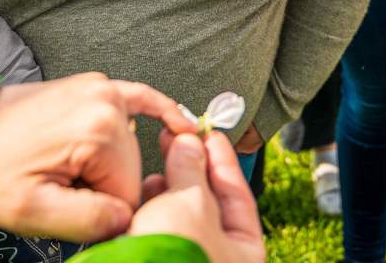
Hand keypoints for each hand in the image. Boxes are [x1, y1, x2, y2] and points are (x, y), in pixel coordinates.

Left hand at [0, 73, 198, 242]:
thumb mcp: (33, 212)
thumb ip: (90, 220)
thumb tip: (127, 218)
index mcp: (98, 132)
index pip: (126, 195)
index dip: (99, 211)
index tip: (65, 206)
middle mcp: (107, 103)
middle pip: (128, 171)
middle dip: (99, 189)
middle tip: (56, 188)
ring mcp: (102, 90)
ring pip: (127, 150)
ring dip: (103, 168)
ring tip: (63, 168)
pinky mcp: (94, 87)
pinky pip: (142, 97)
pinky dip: (163, 110)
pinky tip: (183, 125)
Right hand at [126, 130, 264, 262]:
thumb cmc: (172, 259)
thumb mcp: (188, 202)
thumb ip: (191, 169)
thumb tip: (189, 145)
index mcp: (242, 254)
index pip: (239, 195)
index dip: (223, 161)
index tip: (211, 136)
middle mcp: (216, 260)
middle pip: (207, 203)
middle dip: (192, 169)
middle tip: (180, 139)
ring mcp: (185, 261)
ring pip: (179, 215)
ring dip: (169, 187)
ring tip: (158, 167)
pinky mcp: (155, 259)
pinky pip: (158, 228)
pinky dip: (151, 207)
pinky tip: (142, 192)